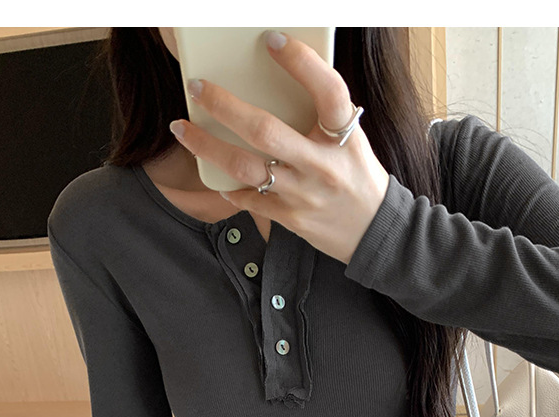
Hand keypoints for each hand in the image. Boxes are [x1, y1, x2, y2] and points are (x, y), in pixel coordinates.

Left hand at [169, 30, 389, 265]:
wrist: (374, 233)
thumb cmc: (358, 178)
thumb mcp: (352, 141)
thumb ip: (323, 116)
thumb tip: (278, 83)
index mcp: (345, 137)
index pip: (327, 91)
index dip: (301, 62)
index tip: (273, 41)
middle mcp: (322, 165)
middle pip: (264, 131)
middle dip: (224, 106)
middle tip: (198, 88)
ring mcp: (303, 194)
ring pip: (245, 167)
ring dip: (207, 146)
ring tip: (183, 129)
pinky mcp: (291, 218)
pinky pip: (249, 198)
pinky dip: (229, 185)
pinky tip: (217, 174)